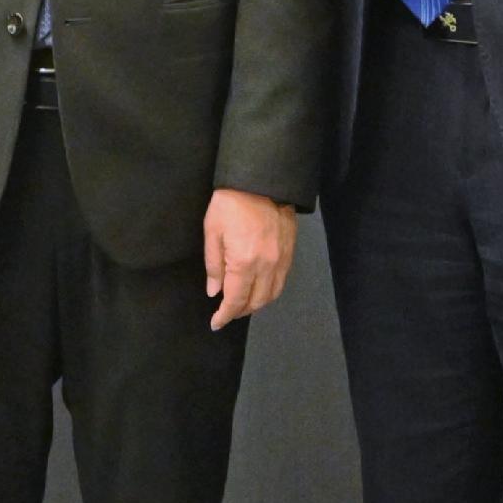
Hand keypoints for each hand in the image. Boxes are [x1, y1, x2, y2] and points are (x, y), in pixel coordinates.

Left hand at [202, 190, 296, 330]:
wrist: (260, 179)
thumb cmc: (229, 203)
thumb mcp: (212, 232)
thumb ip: (214, 266)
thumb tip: (215, 292)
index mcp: (244, 263)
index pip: (236, 300)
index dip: (225, 315)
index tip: (216, 323)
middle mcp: (267, 266)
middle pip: (257, 301)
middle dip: (241, 312)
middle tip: (227, 313)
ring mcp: (282, 259)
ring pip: (273, 294)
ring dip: (257, 304)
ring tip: (243, 304)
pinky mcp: (290, 251)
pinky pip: (282, 280)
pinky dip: (270, 290)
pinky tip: (259, 288)